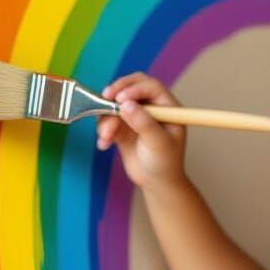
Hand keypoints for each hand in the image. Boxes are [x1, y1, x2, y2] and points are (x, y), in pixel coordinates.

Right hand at [96, 72, 186, 188]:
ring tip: (106, 136)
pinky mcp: (122, 127)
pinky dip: (102, 130)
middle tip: (105, 98)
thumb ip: (144, 122)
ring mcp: (135, 116)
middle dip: (116, 92)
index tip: (121, 99)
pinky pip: (107, 120)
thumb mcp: (158, 142)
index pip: (150, 86)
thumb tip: (126, 104)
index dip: (134, 88)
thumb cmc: (165, 162)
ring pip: (115, 104)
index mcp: (167, 107)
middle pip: (130, 87)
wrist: (156, 182)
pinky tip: (104, 144)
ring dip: (106, 118)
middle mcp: (151, 108)